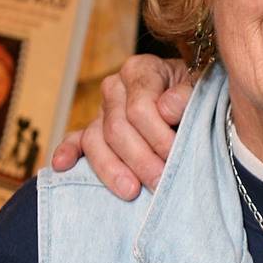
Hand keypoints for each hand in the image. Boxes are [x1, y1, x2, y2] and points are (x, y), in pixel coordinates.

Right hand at [50, 55, 191, 195]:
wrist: (193, 103)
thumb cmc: (197, 97)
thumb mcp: (200, 89)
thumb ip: (188, 96)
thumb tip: (166, 109)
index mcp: (141, 70)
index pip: (140, 109)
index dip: (158, 137)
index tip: (177, 156)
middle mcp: (116, 87)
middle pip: (117, 129)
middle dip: (140, 160)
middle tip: (160, 182)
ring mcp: (102, 110)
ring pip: (96, 140)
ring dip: (112, 169)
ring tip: (131, 191)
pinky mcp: (93, 131)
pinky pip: (76, 140)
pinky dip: (68, 152)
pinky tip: (62, 165)